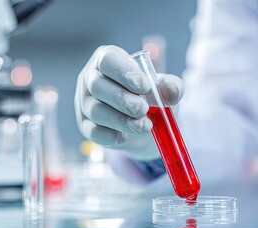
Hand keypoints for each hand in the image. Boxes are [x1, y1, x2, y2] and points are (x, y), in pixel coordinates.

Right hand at [74, 45, 183, 159]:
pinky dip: (110, 136)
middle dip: (122, 99)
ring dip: (120, 119)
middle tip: (143, 109)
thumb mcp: (162, 88)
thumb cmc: (149, 97)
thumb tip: (173, 91)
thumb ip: (170, 86)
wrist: (143, 124)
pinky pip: (93, 131)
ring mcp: (84, 103)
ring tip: (143, 126)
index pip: (108, 60)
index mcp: (106, 60)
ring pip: (95, 110)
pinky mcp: (85, 125)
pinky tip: (125, 137)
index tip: (145, 86)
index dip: (124, 72)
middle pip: (97, 86)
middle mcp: (90, 79)